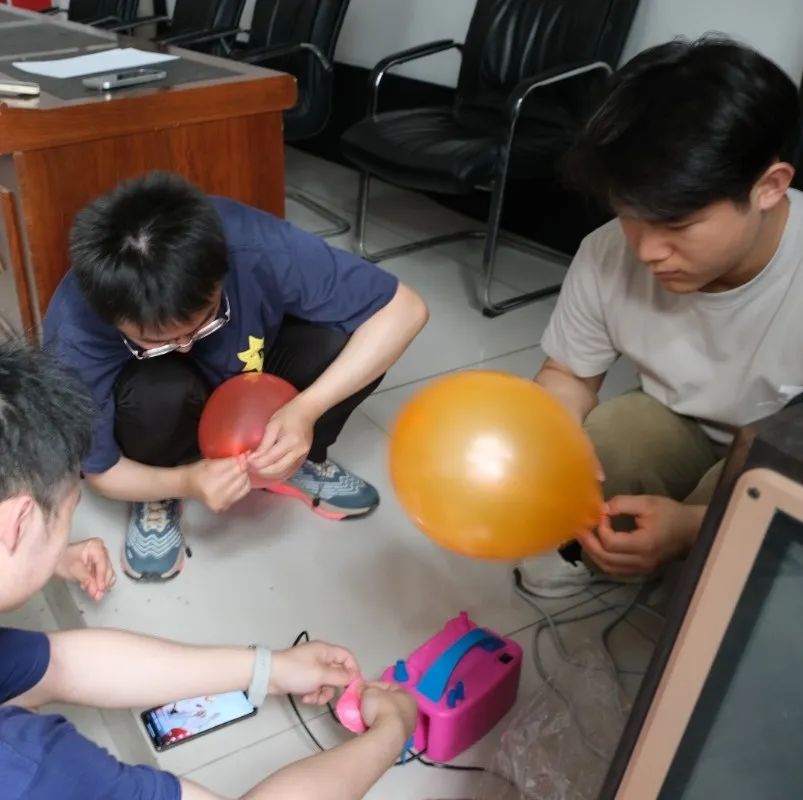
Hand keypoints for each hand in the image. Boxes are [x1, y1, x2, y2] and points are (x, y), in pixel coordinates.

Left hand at [55, 539, 116, 601]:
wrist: (56, 561)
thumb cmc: (62, 560)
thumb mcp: (74, 570)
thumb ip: (86, 580)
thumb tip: (96, 590)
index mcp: (95, 545)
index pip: (102, 563)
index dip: (101, 577)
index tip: (100, 588)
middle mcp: (101, 550)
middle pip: (107, 568)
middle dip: (102, 583)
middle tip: (97, 594)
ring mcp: (102, 558)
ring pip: (108, 573)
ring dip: (102, 584)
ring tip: (95, 593)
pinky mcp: (100, 566)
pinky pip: (106, 575)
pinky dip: (101, 583)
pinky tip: (95, 588)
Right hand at [184, 455, 250, 512]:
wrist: (186, 486)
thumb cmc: (198, 471)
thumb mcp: (211, 462)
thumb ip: (228, 461)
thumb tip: (246, 456)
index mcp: (208, 475)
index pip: (232, 466)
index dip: (241, 460)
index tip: (245, 456)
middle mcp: (214, 491)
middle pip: (239, 476)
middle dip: (243, 468)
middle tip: (243, 463)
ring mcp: (220, 501)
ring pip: (243, 485)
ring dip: (244, 477)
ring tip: (240, 472)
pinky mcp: (224, 507)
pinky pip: (242, 494)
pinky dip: (243, 486)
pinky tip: (238, 482)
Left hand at [247, 398, 317, 482]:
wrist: (306, 411)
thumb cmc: (288, 414)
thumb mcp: (272, 426)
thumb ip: (264, 443)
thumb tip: (253, 458)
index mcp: (291, 441)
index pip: (270, 458)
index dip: (256, 463)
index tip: (245, 462)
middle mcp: (298, 452)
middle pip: (277, 469)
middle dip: (261, 470)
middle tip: (249, 466)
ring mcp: (302, 456)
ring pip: (282, 472)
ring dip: (267, 473)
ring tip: (256, 467)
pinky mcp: (302, 458)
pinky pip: (287, 469)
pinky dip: (275, 471)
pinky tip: (267, 467)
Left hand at [270, 641, 360, 703]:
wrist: (269, 676)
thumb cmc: (296, 672)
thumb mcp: (321, 675)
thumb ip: (340, 677)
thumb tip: (354, 677)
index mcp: (326, 650)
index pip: (347, 657)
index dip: (353, 670)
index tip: (352, 687)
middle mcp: (320, 657)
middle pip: (337, 672)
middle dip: (333, 686)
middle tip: (328, 695)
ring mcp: (311, 668)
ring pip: (326, 682)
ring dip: (322, 693)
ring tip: (312, 697)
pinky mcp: (303, 677)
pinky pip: (315, 686)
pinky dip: (312, 693)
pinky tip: (304, 697)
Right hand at [360, 682, 417, 737]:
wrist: (385, 737)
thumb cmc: (381, 708)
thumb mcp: (369, 692)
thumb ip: (365, 689)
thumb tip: (361, 690)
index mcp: (408, 697)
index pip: (388, 686)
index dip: (374, 686)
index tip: (362, 689)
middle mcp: (411, 712)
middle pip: (388, 702)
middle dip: (374, 702)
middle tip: (361, 702)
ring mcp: (407, 729)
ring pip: (386, 717)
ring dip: (375, 715)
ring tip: (362, 716)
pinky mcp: (399, 741)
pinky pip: (385, 729)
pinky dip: (376, 727)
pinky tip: (366, 728)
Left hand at [579, 495, 704, 576]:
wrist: (691, 532)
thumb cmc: (671, 514)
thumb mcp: (647, 502)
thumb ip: (622, 504)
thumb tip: (601, 509)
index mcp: (644, 544)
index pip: (610, 543)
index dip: (600, 528)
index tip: (601, 514)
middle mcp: (641, 561)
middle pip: (605, 559)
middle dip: (588, 543)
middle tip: (579, 528)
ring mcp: (641, 569)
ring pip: (608, 567)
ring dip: (593, 553)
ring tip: (585, 536)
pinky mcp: (640, 571)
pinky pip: (615, 570)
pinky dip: (602, 559)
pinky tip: (597, 546)